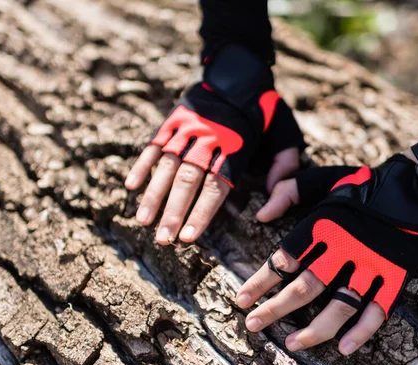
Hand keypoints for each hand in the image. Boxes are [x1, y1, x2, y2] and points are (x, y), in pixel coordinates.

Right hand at [126, 78, 304, 244]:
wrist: (240, 72)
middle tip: (162, 239)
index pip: (215, 188)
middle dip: (173, 212)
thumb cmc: (264, 112)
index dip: (200, 213)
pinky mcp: (173, 120)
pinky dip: (142, 164)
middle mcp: (208, 141)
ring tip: (142, 221)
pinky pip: (155, 144)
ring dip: (153, 194)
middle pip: (188, 181)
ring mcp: (187, 130)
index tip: (188, 238)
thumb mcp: (286, 134)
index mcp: (235, 150)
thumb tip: (274, 198)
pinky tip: (131, 185)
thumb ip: (285, 166)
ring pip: (167, 166)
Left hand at [237, 155, 417, 354]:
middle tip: (253, 326)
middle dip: (276, 309)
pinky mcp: (396, 275)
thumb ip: (289, 192)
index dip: (261, 282)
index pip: (284, 259)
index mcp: (323, 224)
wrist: (417, 185)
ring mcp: (372, 263)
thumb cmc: (363, 185)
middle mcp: (344, 247)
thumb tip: (261, 215)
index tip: (241, 300)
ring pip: (340, 304)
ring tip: (292, 344)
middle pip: (306, 286)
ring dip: (315, 329)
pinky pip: (380, 309)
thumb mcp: (322, 179)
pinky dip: (363, 330)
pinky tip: (344, 347)